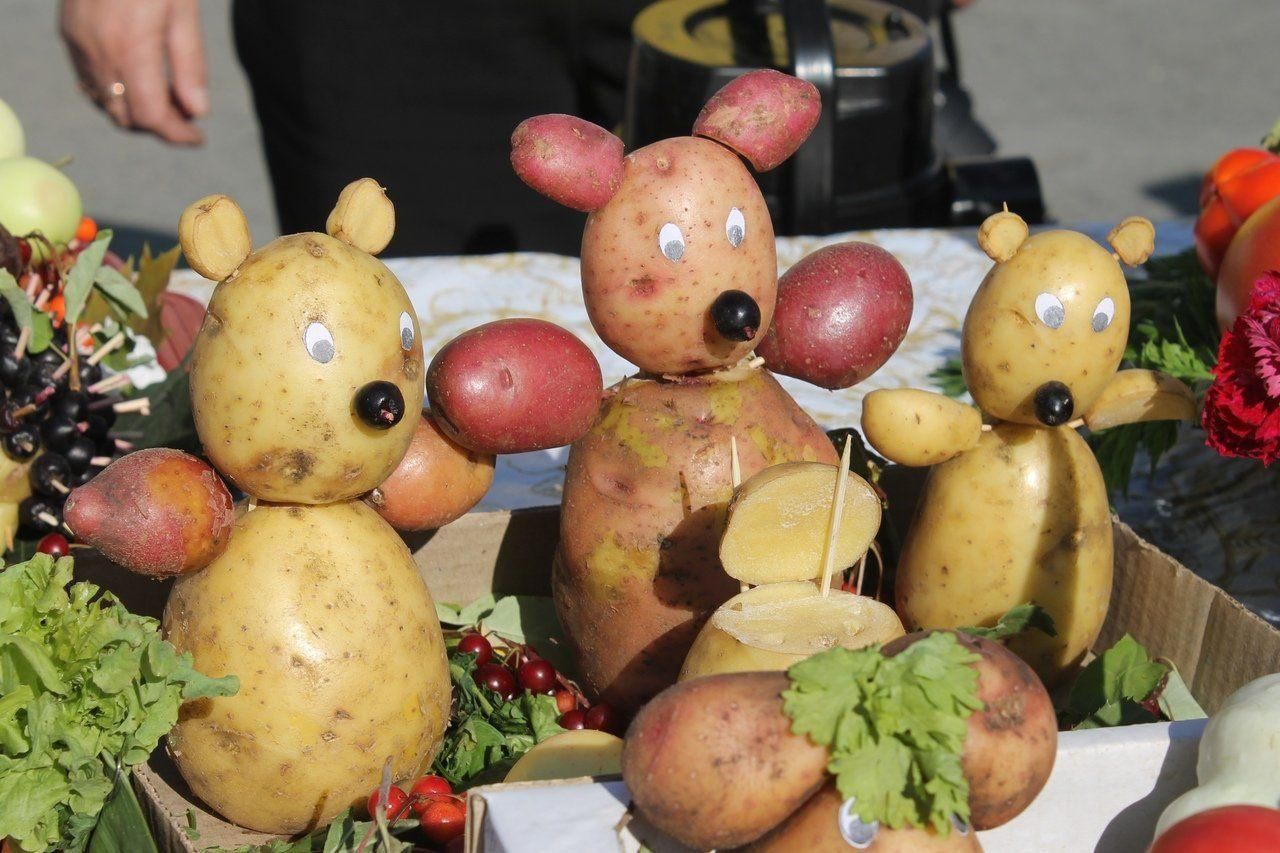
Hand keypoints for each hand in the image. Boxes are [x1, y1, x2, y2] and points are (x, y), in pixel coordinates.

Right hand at [59, 0, 206, 144]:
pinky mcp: (69, 31)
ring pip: (106, 102)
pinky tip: (140, 79)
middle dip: (158, 125)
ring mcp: (78, 42)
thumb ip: (190, 64)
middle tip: (187, 119)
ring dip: (136, 111)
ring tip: (168, 100)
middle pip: (127, 117)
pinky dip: (116, 91)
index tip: (197, 138)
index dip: (176, 135)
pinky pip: (90, 80)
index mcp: (131, 48)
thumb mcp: (183, 11)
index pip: (151, 116)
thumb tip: (197, 112)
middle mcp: (98, 51)